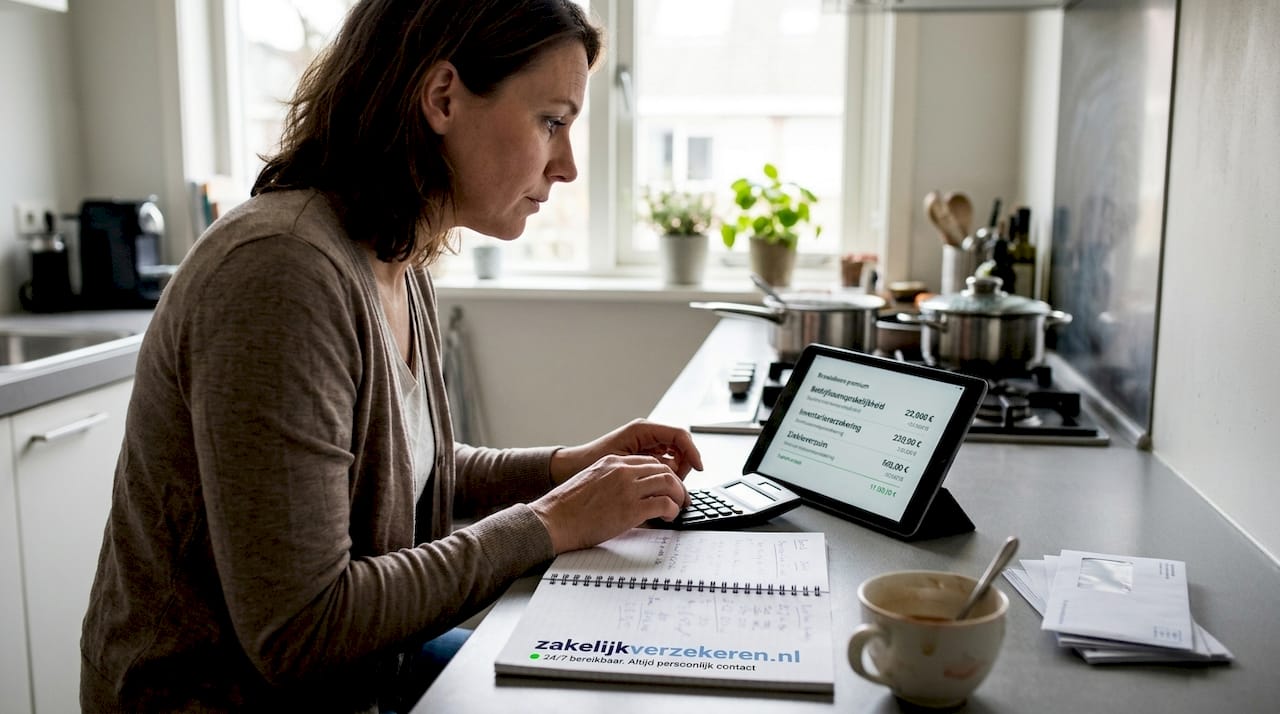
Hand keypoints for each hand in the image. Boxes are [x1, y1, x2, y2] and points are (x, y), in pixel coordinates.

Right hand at [531, 453, 688, 552]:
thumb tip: (628, 493)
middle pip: (663, 469)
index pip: (648, 461)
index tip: (667, 485)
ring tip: (678, 507)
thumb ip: (610, 481)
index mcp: (611, 462)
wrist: (553, 520)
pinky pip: (664, 504)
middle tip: (681, 497)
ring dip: (678, 496)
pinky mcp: (632, 508)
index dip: (662, 474)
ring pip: (669, 482)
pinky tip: (669, 517)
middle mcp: (622, 470)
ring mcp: (628, 488)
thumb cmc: (566, 508)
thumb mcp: (590, 482)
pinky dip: (672, 510)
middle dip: (676, 483)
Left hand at [550, 418, 703, 484]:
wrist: (568, 469)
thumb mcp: (621, 464)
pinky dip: (665, 476)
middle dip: (684, 466)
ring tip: (667, 491)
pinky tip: (658, 490)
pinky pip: (661, 464)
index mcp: (642, 430)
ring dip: (675, 473)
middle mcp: (645, 434)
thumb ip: (649, 469)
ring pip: (672, 457)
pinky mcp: (639, 456)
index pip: (680, 436)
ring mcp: (643, 445)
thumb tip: (672, 477)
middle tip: (678, 487)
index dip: (693, 452)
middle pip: (680, 447)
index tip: (699, 469)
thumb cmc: (588, 463)